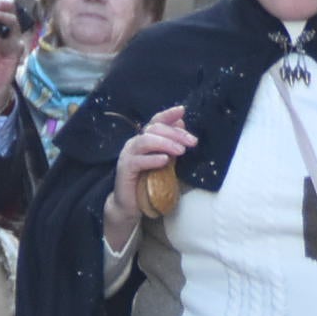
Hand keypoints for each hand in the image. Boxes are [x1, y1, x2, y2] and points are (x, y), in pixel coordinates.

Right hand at [104, 104, 195, 248]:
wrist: (130, 205)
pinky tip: (165, 161)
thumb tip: (182, 124)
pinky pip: (138, 161)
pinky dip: (152, 159)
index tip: (182, 110)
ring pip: (145, 141)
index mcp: (144, 139)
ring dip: (165, 144)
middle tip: (191, 142)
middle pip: (153, 129)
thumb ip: (171, 144)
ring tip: (181, 151)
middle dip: (175, 133)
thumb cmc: (149, 182)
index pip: (155, 121)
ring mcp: (127, 155)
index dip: (168, 114)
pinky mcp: (124, 169)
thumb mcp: (165, 161)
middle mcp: (134, 143)